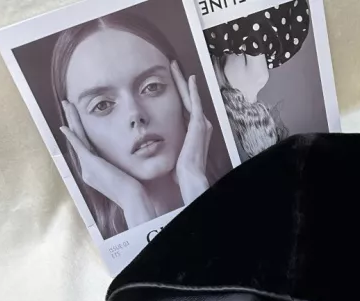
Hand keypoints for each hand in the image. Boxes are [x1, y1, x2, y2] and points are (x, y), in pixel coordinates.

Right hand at [59, 101, 154, 227]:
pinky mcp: (91, 164)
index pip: (85, 148)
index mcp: (93, 173)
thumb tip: (119, 164)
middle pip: (78, 140)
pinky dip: (72, 136)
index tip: (77, 120)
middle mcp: (87, 171)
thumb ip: (115, 168)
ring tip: (66, 104)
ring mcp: (87, 168)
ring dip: (72, 120)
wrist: (132, 199)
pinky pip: (79, 146)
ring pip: (78, 138)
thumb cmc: (132, 191)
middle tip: (67, 105)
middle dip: (72, 121)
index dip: (80, 132)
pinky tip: (64, 127)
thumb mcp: (122, 176)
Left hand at [170, 62, 212, 204]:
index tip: (170, 84)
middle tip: (173, 66)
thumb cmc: (181, 172)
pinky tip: (190, 77)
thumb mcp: (174, 155)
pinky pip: (195, 102)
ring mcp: (201, 124)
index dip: (178, 96)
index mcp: (194, 132)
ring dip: (183, 81)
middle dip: (180, 82)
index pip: (184, 109)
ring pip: (190, 97)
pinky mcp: (199, 123)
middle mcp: (200, 126)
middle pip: (188, 99)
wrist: (190, 176)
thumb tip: (157, 150)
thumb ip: (170, 147)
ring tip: (175, 66)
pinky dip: (193, 89)